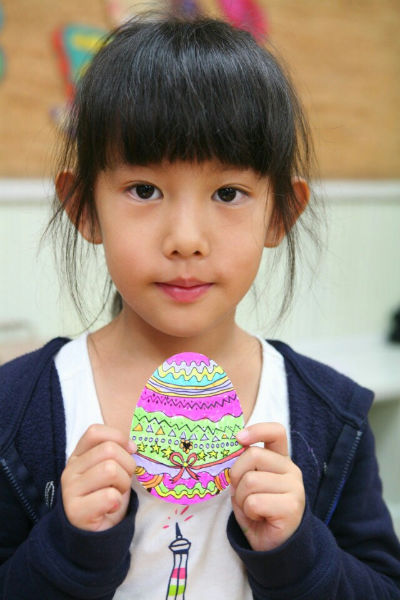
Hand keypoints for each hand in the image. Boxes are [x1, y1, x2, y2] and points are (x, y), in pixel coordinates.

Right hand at [61, 424, 136, 531]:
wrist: (94, 535)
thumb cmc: (106, 496)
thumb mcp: (111, 469)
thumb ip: (117, 453)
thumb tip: (133, 446)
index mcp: (78, 456)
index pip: (95, 432)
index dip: (118, 437)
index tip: (131, 450)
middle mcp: (70, 470)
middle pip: (109, 450)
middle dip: (127, 465)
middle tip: (124, 481)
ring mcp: (70, 490)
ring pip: (110, 469)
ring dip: (123, 483)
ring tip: (117, 493)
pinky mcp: (75, 511)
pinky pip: (109, 496)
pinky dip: (117, 501)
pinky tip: (111, 507)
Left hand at [230, 422, 304, 551]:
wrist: (273, 547)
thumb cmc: (256, 511)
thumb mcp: (246, 483)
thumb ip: (243, 465)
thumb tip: (234, 449)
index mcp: (280, 459)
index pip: (275, 432)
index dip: (256, 430)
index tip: (238, 438)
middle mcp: (291, 469)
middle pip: (253, 455)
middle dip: (236, 475)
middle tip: (240, 493)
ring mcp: (294, 487)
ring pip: (250, 480)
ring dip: (240, 498)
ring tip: (251, 508)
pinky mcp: (292, 506)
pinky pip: (254, 501)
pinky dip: (248, 511)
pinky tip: (259, 517)